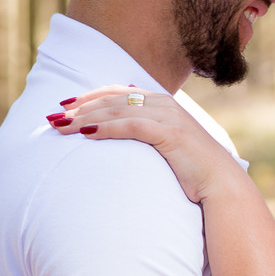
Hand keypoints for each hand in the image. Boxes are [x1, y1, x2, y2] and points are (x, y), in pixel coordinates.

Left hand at [47, 85, 240, 202]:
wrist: (222, 184)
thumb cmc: (193, 170)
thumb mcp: (168, 145)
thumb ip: (149, 131)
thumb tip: (126, 125)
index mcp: (162, 103)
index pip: (117, 92)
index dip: (88, 97)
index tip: (63, 105)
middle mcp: (164, 104)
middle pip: (112, 98)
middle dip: (79, 107)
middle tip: (52, 118)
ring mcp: (168, 116)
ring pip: (117, 110)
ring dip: (85, 117)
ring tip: (61, 127)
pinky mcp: (170, 133)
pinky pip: (131, 126)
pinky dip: (106, 128)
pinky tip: (86, 134)